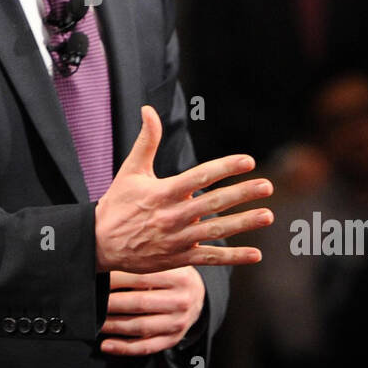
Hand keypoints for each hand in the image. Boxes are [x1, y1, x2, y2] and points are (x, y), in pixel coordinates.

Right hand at [95, 105, 273, 272]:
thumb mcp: (130, 170)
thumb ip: (146, 140)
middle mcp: (172, 216)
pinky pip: (209, 258)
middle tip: (267, 186)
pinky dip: (232, 258)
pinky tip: (255, 254)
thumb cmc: (117, 204)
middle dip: (241, 194)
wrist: (99, 244)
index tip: (247, 161)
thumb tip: (148, 109)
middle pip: (213, 203)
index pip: (198, 176)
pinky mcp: (178, 259)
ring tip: (268, 215)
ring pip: (216, 231)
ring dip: (243, 223)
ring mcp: (177, 239)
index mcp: (163, 192)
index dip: (224, 168)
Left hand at [101, 267, 204, 355]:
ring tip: (95, 322)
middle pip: (139, 303)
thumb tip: (107, 263)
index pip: (141, 278)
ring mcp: (178, 323)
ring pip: (140, 327)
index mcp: (179, 277)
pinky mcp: (172, 339)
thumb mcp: (168, 263)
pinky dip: (123, 347)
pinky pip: (145, 346)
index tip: (96, 278)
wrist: (198, 294)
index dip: (115, 279)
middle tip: (92, 300)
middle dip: (111, 303)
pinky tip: (107, 344)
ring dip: (113, 326)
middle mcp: (181, 301)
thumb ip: (144, 263)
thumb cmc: (175, 275)